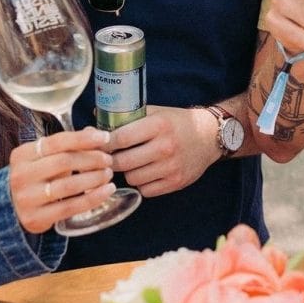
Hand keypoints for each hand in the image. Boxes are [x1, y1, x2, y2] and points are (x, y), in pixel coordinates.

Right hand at [9, 129, 113, 233]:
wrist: (12, 207)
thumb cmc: (36, 177)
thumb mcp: (45, 157)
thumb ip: (68, 144)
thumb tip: (94, 133)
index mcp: (23, 154)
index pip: (57, 141)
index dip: (84, 138)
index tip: (105, 138)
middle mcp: (21, 175)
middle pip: (64, 161)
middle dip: (92, 159)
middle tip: (108, 160)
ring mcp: (26, 198)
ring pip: (69, 185)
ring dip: (95, 178)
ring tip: (108, 174)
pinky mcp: (35, 218)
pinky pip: (70, 207)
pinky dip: (93, 198)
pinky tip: (107, 191)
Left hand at [105, 106, 220, 197]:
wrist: (209, 136)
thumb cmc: (177, 123)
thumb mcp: (156, 112)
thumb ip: (128, 116)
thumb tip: (95, 120)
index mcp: (159, 125)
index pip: (121, 138)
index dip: (105, 143)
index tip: (99, 145)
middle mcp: (165, 146)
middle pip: (122, 162)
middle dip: (111, 161)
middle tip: (109, 157)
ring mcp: (171, 167)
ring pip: (132, 178)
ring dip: (127, 172)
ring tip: (131, 164)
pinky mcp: (176, 182)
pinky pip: (146, 190)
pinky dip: (142, 183)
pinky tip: (146, 172)